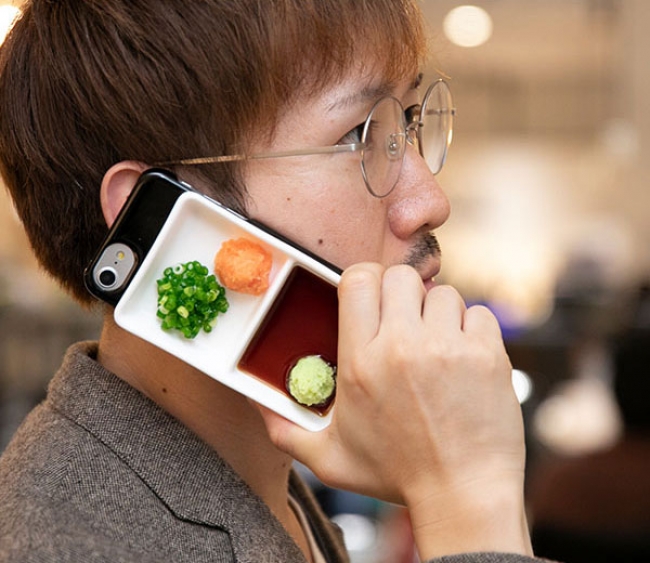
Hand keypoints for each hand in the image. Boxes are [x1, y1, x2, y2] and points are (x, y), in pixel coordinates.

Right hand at [258, 263, 531, 556]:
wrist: (462, 495)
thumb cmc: (395, 477)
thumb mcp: (327, 457)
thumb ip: (285, 428)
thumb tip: (255, 403)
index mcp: (360, 362)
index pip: (357, 280)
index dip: (362, 280)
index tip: (370, 297)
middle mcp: (402, 346)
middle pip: (399, 275)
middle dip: (399, 291)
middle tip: (404, 319)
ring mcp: (448, 348)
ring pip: (442, 292)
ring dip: (437, 313)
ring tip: (435, 345)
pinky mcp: (487, 355)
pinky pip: (478, 313)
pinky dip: (471, 328)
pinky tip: (463, 357)